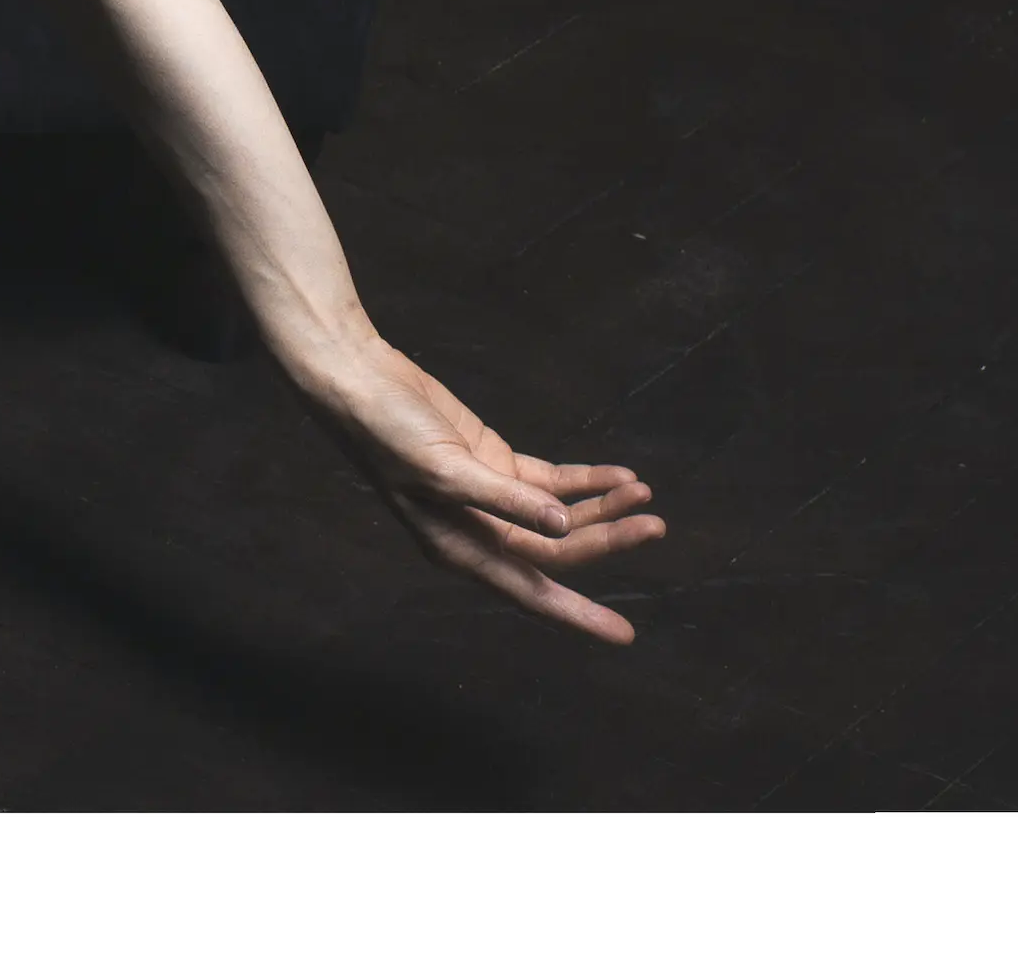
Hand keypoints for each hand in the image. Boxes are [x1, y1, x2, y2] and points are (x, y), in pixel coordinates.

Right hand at [302, 336, 665, 643]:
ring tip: (645, 493)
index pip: (533, 591)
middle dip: (609, 540)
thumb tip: (564, 527)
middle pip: (558, 551)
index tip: (624, 633)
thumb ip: (507, 499)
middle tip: (656, 525)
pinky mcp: (494, 462)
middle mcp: (480, 532)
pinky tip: (618, 474)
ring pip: (560, 517)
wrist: (361, 384)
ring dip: (602, 507)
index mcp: (461, 548)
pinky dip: (585, 480)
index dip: (579, 614)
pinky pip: (551, 482)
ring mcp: (491, 497)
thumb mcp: (447, 470)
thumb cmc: (389, 435)